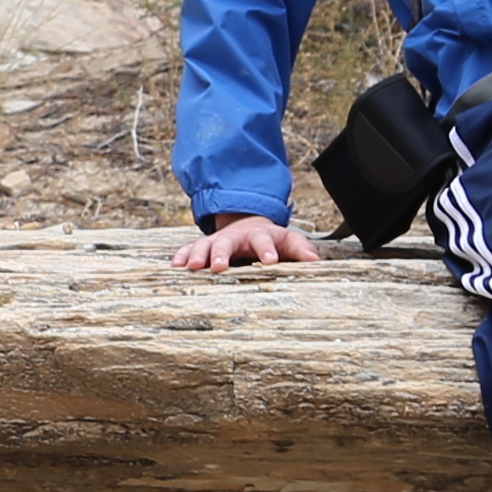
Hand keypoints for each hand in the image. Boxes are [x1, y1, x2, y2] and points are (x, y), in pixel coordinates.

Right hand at [173, 213, 318, 271]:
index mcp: (259, 235)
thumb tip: (315, 262)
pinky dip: (182, 255)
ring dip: (198, 254)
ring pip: (205, 244)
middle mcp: (236, 236)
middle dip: (221, 253)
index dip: (267, 250)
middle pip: (227, 242)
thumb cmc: (271, 240)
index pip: (264, 240)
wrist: (248, 224)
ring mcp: (218, 240)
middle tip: (217, 266)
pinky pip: (190, 249)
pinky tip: (175, 265)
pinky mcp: (204, 246)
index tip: (270, 261)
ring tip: (191, 267)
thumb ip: (301, 250)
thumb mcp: (288, 241)